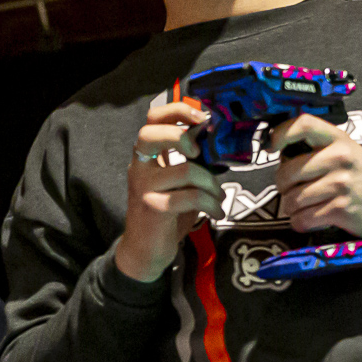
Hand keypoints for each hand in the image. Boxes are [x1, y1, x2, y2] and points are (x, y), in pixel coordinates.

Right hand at [116, 100, 224, 280]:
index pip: (152, 119)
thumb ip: (192, 160)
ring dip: (212, 185)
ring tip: (218, 198)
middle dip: (181, 137)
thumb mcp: (179, 181)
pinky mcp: (153, 208)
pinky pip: (191, 196)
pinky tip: (216, 211)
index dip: (176, 110)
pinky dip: (212, 203)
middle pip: (150, 134)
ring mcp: (144, 187)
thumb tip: (221, 139)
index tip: (202, 118)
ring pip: (186, 170)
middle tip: (199, 154)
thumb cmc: (167, 213)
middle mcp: (140, 167)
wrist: (146, 251)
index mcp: (147, 156)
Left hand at [270, 115, 361, 238]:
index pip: (302, 124)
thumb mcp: (346, 152)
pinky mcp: (340, 209)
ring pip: (291, 200)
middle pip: (285, 173)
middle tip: (296, 190)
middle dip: (283, 187)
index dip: (279, 134)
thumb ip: (316, 148)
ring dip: (292, 208)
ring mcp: (340, 184)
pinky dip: (301, 223)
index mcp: (338, 139)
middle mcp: (339, 158)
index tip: (271, 147)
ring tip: (308, 205)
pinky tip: (312, 218)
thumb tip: (277, 152)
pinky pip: (301, 219)